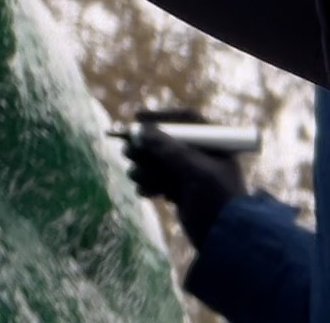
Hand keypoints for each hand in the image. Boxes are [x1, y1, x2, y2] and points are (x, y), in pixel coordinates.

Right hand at [123, 111, 247, 249]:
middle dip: (145, 148)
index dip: (162, 116)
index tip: (137, 118)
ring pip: (157, 161)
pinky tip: (148, 194)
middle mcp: (201, 155)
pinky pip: (156, 180)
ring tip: (141, 179)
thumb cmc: (217, 199)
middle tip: (128, 152)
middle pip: (165, 140)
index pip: (186, 120)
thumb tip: (142, 131)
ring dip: (144, 169)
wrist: (226, 238)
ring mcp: (190, 174)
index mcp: (214, 145)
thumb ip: (169, 149)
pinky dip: (149, 185)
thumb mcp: (196, 171)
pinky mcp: (180, 191)